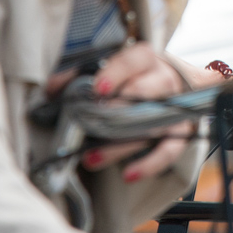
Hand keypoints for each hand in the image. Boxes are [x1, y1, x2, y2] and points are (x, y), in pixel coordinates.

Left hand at [46, 42, 196, 183]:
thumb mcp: (112, 65)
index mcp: (145, 58)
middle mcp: (163, 80)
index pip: (134, 60)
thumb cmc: (135, 74)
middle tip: (92, 123)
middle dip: (118, 110)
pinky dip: (151, 163)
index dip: (116, 73)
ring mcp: (175, 107)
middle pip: (146, 91)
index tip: (99, 89)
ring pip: (152, 125)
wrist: (176, 83)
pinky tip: (129, 174)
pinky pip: (170, 149)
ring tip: (91, 158)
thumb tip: (51, 87)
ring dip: (120, 145)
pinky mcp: (181, 131)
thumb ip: (81, 73)